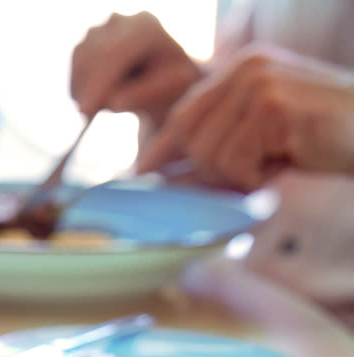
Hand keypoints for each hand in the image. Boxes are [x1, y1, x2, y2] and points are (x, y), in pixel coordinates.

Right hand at [71, 12, 200, 123]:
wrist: (164, 76)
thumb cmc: (172, 83)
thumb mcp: (170, 90)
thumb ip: (144, 94)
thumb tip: (113, 102)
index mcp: (146, 27)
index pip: (114, 54)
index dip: (98, 82)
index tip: (86, 110)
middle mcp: (120, 21)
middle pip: (93, 54)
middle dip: (88, 87)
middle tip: (88, 115)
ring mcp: (101, 28)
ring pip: (81, 60)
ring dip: (84, 88)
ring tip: (101, 108)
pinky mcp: (87, 41)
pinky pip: (75, 66)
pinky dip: (79, 87)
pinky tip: (93, 100)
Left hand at [138, 46, 353, 191]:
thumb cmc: (326, 140)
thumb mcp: (265, 136)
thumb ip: (220, 144)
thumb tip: (164, 175)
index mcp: (243, 70)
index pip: (184, 111)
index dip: (161, 146)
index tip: (142, 172)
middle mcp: (247, 70)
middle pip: (189, 134)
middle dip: (211, 168)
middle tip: (256, 171)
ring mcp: (259, 83)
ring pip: (209, 152)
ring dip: (241, 173)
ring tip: (279, 162)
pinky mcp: (272, 105)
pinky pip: (237, 160)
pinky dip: (259, 175)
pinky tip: (288, 161)